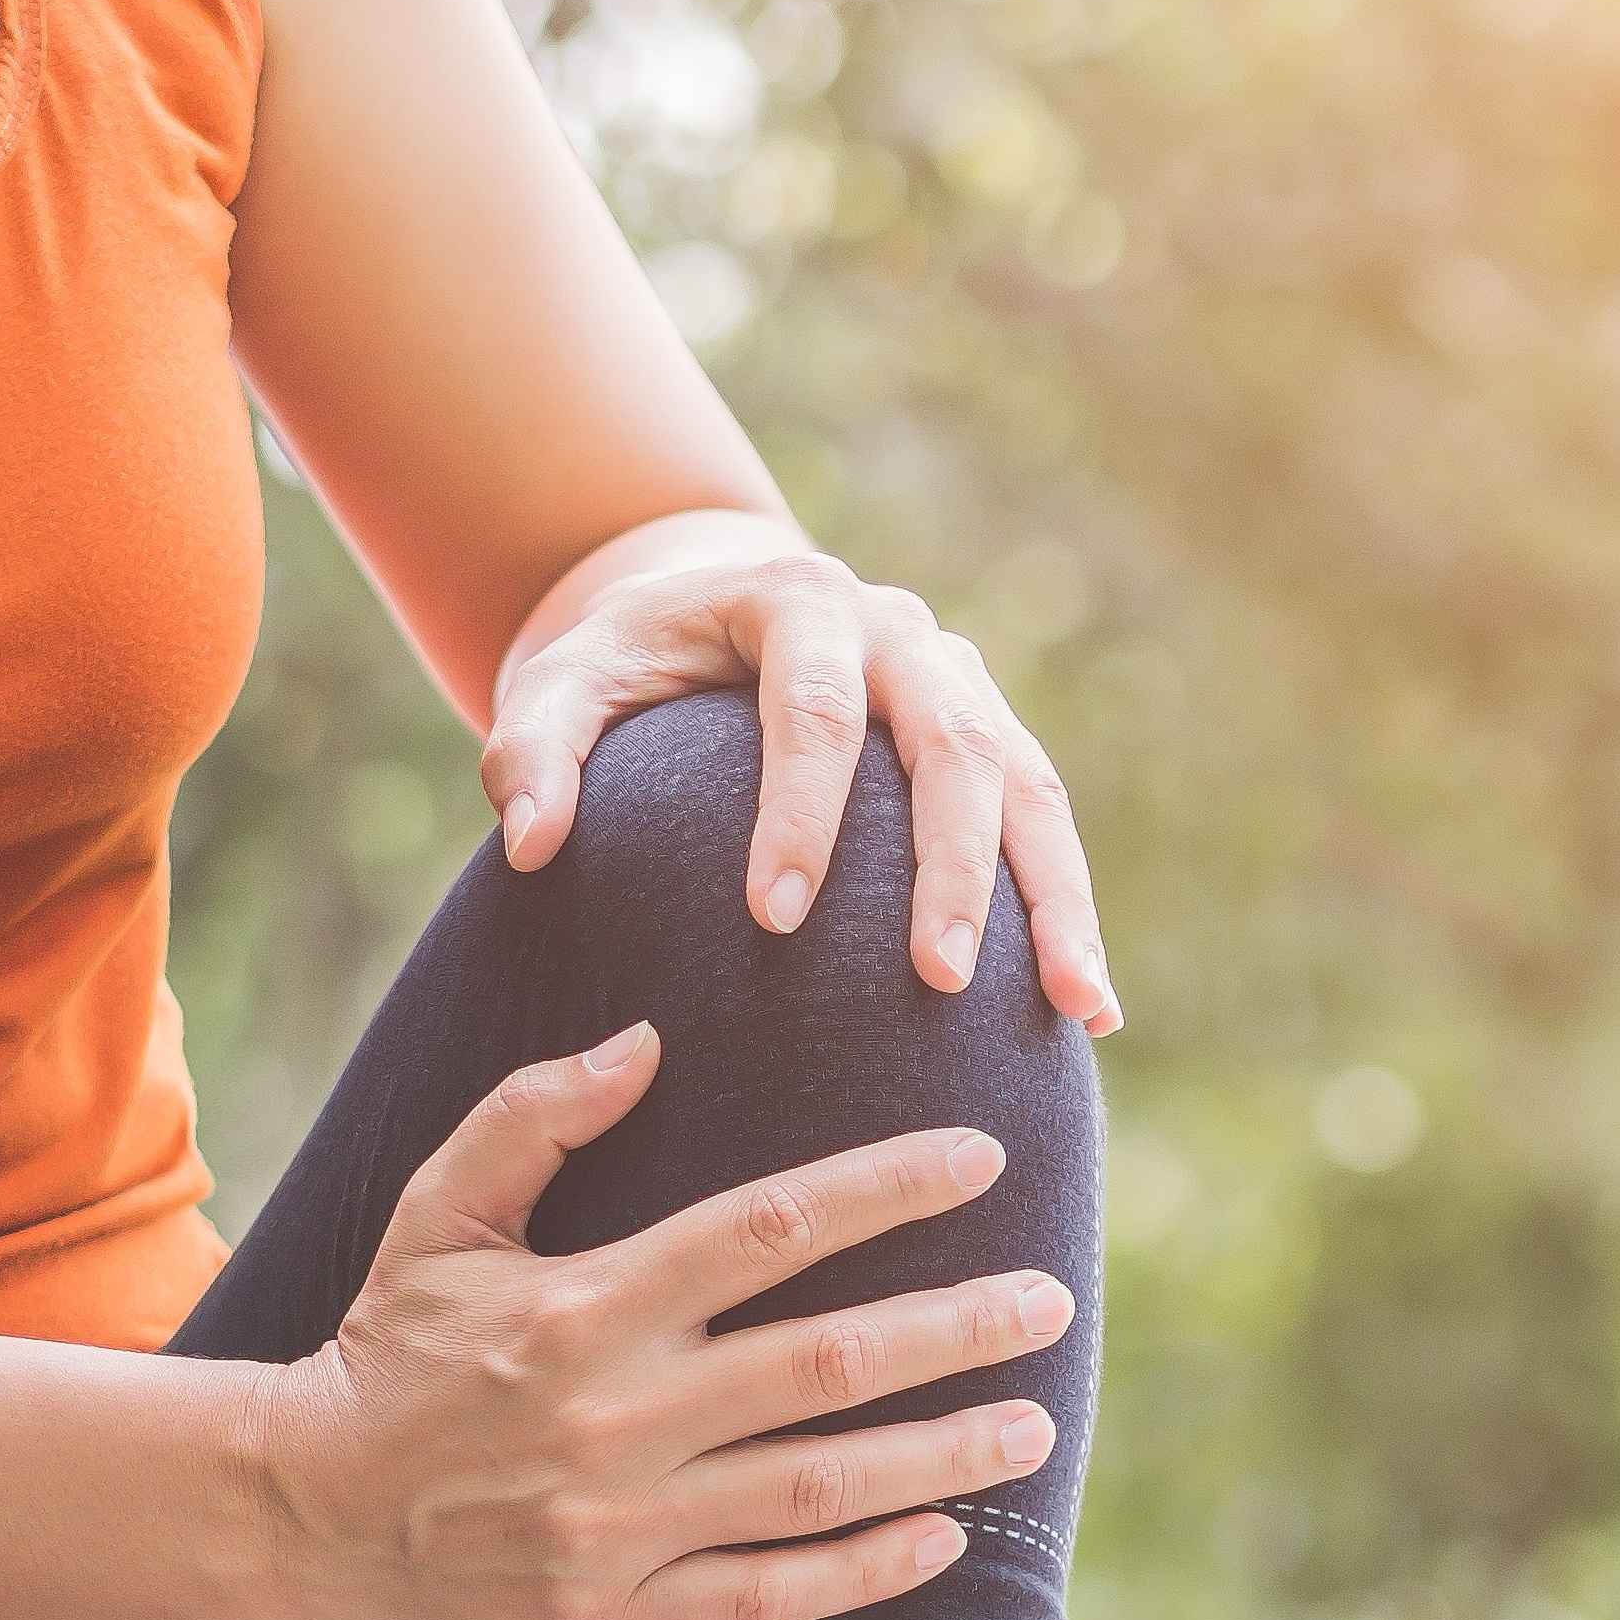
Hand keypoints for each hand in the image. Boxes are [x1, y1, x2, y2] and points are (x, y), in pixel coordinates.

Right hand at [263, 1021, 1072, 1619]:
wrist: (305, 1516)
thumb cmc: (391, 1350)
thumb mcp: (438, 1212)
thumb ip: (535, 1117)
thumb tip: (647, 1042)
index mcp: (587, 1303)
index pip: (769, 1228)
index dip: (887, 1190)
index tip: (980, 1161)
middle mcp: (617, 1411)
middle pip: (826, 1361)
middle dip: (955, 1329)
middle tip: (1052, 1301)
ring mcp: (621, 1521)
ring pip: (817, 1485)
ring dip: (939, 1455)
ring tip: (1033, 1425)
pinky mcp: (615, 1612)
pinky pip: (767, 1596)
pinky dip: (862, 1571)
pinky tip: (945, 1538)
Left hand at [481, 549, 1119, 1034]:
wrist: (712, 611)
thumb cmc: (633, 661)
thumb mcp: (562, 679)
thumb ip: (531, 747)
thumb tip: (530, 845)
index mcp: (801, 604)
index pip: (816, 709)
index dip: (803, 813)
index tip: (775, 920)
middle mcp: (904, 635)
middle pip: (951, 746)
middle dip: (951, 867)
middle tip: (936, 979)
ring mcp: (962, 685)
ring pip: (1028, 787)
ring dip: (1052, 900)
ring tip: (1071, 1009)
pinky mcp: (996, 740)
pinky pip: (1047, 827)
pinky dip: (1070, 916)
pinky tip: (1090, 1014)